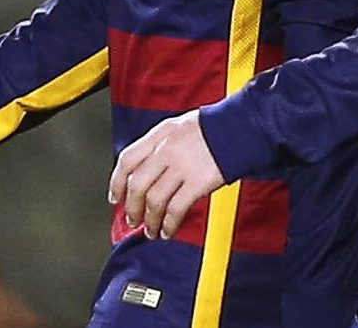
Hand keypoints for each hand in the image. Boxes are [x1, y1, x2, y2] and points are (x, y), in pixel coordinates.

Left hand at [108, 110, 223, 240]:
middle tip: (133, 220)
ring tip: (151, 230)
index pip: (127, 160)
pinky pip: (175, 209)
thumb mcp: (179, 126)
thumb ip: (161, 144)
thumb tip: (145, 169)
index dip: (116, 182)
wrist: (242, 126)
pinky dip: (168, 224)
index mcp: (159, 134)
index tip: (115, 197)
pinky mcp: (198, 182)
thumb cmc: (214, 127)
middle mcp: (166, 150)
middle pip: (137, 184)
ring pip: (153, 200)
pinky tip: (168, 230)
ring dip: (150, 221)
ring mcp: (181, 166)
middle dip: (131, 208)